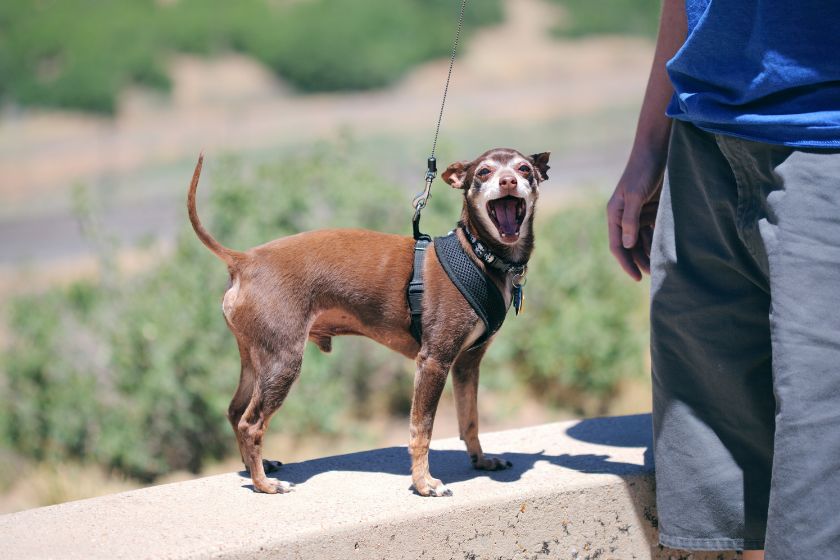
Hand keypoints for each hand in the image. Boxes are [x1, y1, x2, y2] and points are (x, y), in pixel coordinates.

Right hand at [607, 157, 663, 280]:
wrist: (656, 149)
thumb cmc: (643, 169)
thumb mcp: (635, 195)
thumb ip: (630, 220)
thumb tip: (628, 245)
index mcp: (614, 214)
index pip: (617, 245)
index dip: (626, 263)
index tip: (638, 278)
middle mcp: (624, 216)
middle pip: (630, 246)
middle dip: (640, 260)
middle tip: (656, 275)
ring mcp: (638, 213)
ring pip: (643, 240)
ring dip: (650, 252)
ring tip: (663, 267)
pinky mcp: (651, 208)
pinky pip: (653, 230)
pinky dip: (658, 240)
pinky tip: (667, 250)